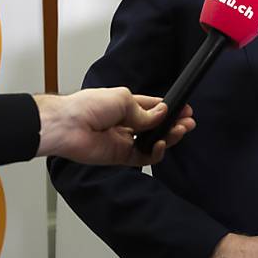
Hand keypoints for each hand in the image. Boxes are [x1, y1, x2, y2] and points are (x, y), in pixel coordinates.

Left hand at [34, 87, 194, 165]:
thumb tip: (163, 114)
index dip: (169, 109)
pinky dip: (155, 152)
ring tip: (180, 131)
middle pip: (156, 126)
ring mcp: (124, 140)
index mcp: (126, 105)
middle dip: (174, 124)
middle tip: (189, 123)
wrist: (68, 126)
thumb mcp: (123, 99)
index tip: (185, 109)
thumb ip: (145, 111)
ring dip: (169, 137)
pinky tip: (161, 144)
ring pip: (153, 142)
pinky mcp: (120, 157)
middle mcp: (126, 123)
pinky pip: (144, 157)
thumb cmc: (88, 106)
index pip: (153, 108)